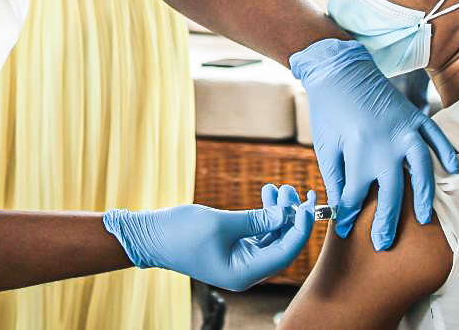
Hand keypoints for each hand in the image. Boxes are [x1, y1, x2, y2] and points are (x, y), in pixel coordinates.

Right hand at [103, 187, 315, 290]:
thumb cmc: (180, 232)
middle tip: (294, 189)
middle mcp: (246, 271)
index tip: (308, 203)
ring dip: (278, 212)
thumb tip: (286, 214)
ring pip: (272, 237)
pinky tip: (267, 196)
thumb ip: (256, 219)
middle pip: (282, 245)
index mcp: (244, 273)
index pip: (285, 252)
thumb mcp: (221, 223)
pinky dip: (265, 216)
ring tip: (279, 186)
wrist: (150, 236)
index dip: (300, 227)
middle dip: (291, 216)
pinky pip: (259, 234)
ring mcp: (240, 260)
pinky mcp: (233, 249)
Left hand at [290, 39, 458, 247]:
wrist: (340, 70)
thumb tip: (340, 207)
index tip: (344, 230)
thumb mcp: (324, 145)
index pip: (354, 196)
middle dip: (385, 222)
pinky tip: (453, 170)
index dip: (347, 215)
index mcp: (358, 154)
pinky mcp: (414, 116)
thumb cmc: (329, 110)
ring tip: (423, 219)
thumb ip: (335, 177)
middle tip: (383, 244)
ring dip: (423, 196)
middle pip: (390, 193)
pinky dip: (445, 152)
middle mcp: (385, 146)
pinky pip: (435, 136)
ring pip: (420, 170)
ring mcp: (403, 130)